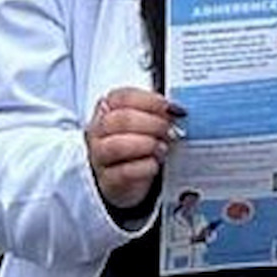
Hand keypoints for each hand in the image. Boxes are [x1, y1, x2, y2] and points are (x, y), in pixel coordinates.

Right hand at [86, 85, 181, 214]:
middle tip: (169, 130)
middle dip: (152, 123)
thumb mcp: (146, 121)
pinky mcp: (108, 180)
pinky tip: (155, 164)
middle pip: (121, 120)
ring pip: (117, 145)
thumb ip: (157, 111)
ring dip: (148, 145)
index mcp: (107, 109)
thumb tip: (177, 110)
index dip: (149, 101)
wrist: (128, 178)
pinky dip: (146, 166)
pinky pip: (125, 172)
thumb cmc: (139, 143)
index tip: (168, 107)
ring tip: (162, 148)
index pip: (122, 97)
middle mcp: (99, 131)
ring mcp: (99, 156)